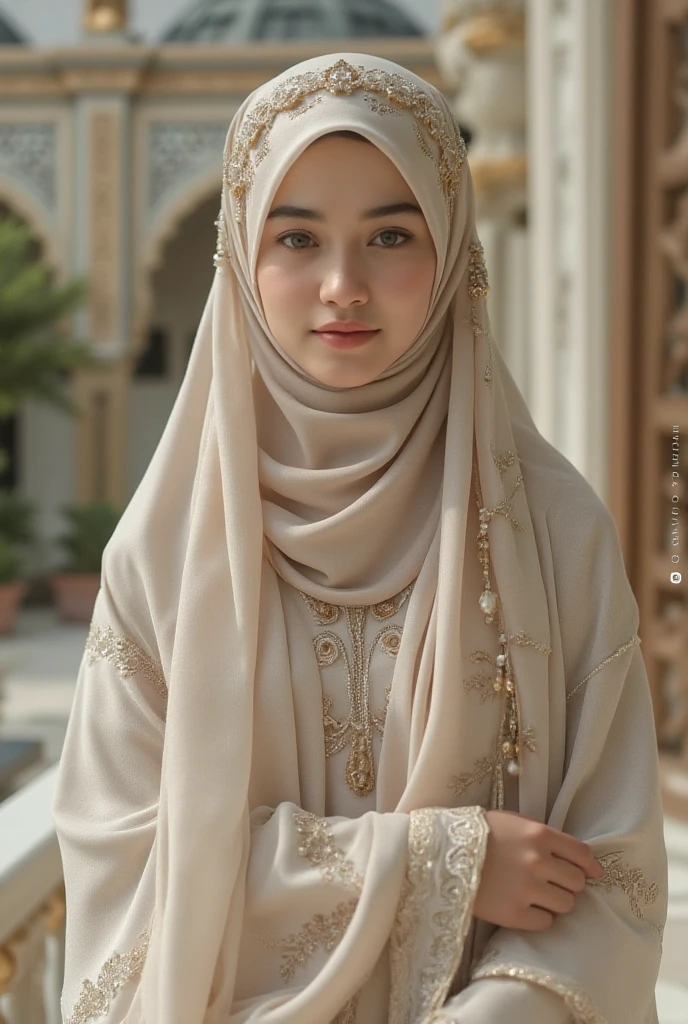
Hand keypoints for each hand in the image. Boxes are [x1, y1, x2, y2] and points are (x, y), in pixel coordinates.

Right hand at [473, 809, 604, 931]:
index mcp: (539, 835)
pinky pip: (545, 922)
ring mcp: (527, 889)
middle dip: (568, 883)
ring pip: (566, 905)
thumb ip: (543, 836)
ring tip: (538, 895)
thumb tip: (576, 856)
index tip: (593, 873)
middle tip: (553, 882)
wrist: (442, 854)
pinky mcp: (515, 914)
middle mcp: (538, 861)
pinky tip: (525, 906)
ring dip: (556, 901)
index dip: (590, 866)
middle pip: (577, 882)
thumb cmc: (479, 834)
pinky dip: (539, 916)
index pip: (582, 854)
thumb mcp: (513, 822)